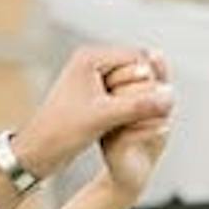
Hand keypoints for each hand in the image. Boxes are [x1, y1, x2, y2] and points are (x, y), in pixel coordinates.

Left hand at [12, 44, 173, 177]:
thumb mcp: (104, 118)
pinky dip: (131, 107)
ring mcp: (91, 77)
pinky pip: (122, 94)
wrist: (37, 152)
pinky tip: (134, 124)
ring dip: (141, 99)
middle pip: (136, 68)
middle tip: (158, 113)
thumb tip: (171, 96)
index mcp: (90, 57)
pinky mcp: (92, 94)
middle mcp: (91, 62)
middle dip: (148, 89)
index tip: (159, 105)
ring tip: (148, 120)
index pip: (137, 58)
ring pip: (131, 83)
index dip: (152, 80)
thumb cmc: (63, 132)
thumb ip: (139, 105)